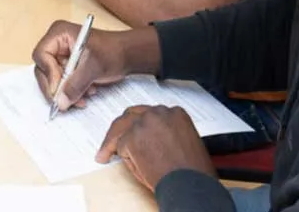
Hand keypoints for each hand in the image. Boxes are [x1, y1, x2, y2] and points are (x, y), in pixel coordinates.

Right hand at [32, 22, 129, 111]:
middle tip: (66, 102)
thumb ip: (76, 84)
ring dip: (67, 92)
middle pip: (44, 69)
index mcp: (59, 34)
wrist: (129, 55)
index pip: (42, 55)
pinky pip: (62, 83)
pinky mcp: (68, 67)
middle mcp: (56, 43)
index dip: (48, 74)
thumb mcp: (94, 66)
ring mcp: (62, 56)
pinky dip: (73, 91)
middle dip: (57, 87)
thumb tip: (61, 102)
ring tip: (84, 97)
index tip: (58, 91)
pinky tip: (87, 93)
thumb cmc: (114, 51)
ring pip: (53, 79)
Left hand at [97, 105, 214, 190]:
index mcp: (174, 113)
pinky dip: (123, 157)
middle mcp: (158, 113)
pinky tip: (125, 164)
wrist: (190, 186)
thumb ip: (167, 132)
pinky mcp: (131, 138)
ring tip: (106, 152)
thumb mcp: (185, 142)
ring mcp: (143, 124)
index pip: (150, 114)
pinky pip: (120, 147)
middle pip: (132, 115)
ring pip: (120, 127)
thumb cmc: (193, 172)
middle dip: (122, 128)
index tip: (137, 133)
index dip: (141, 126)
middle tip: (114, 140)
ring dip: (112, 140)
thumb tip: (150, 138)